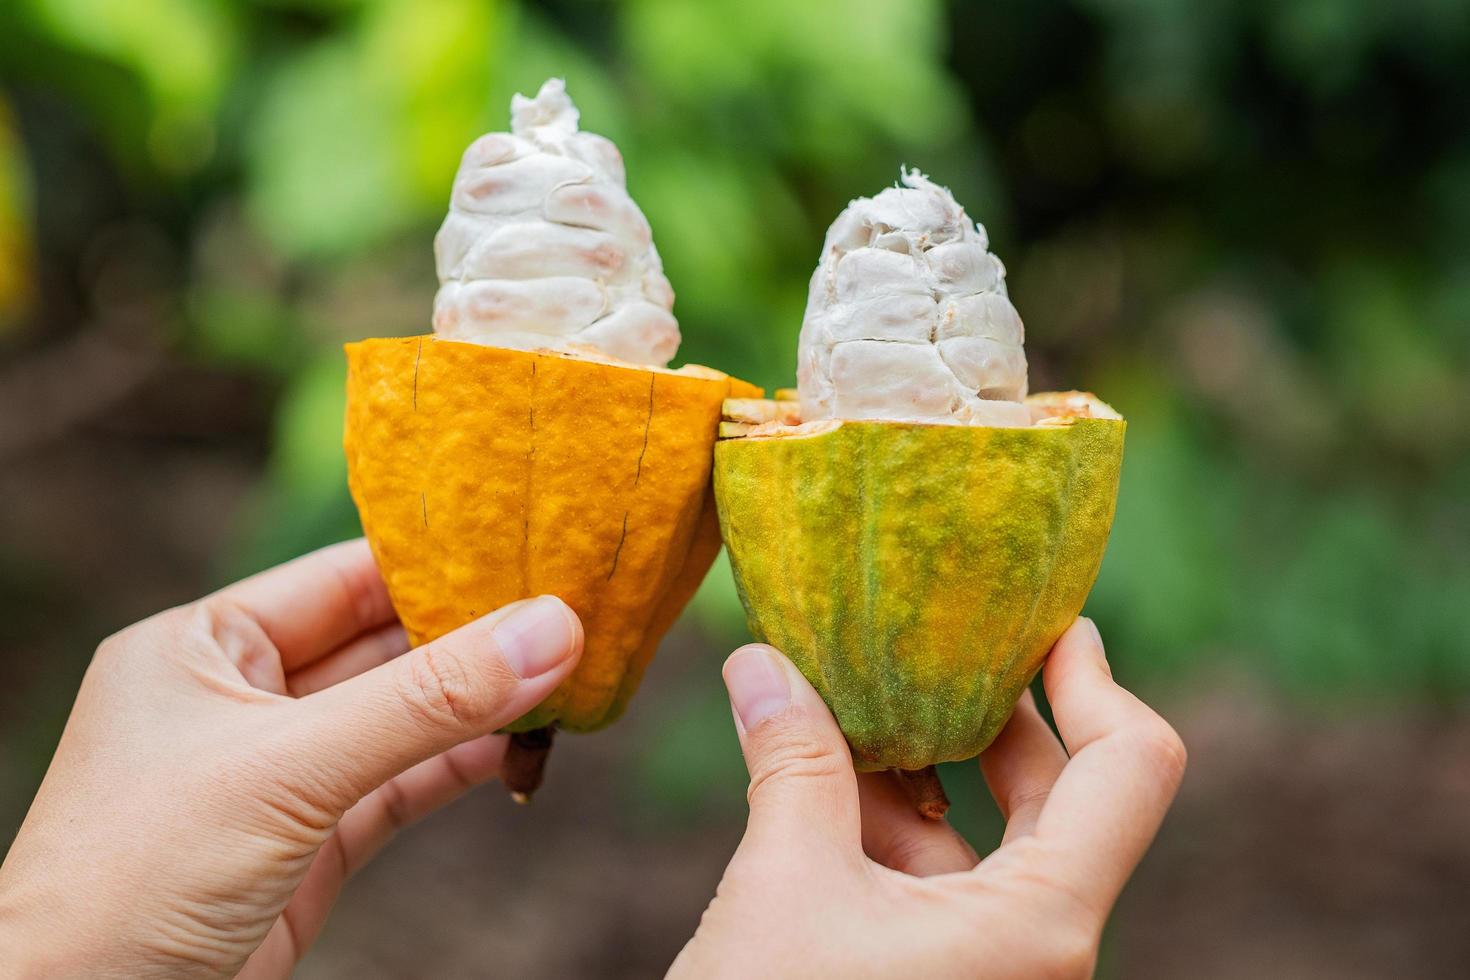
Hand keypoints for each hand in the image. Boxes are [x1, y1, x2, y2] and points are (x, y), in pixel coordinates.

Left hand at [0, 540, 582, 978]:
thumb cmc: (135, 876)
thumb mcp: (289, 768)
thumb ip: (424, 701)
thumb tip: (550, 631)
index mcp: (202, 646)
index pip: (340, 578)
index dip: (435, 563)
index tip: (528, 549)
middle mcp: (239, 699)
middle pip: (380, 646)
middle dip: (469, 634)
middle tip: (568, 612)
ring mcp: (278, 774)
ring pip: (399, 719)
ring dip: (476, 705)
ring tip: (566, 676)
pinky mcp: (309, 843)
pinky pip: (400, 785)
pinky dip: (459, 766)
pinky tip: (520, 746)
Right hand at [671, 618, 1185, 979]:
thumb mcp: (782, 886)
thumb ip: (790, 761)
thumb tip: (762, 660)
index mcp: (1041, 925)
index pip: (1130, 771)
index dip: (1097, 680)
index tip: (1047, 620)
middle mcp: (1041, 949)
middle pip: (1059, 795)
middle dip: (989, 711)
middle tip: (936, 637)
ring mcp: (994, 970)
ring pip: (986, 838)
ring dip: (918, 764)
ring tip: (846, 692)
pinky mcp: (942, 979)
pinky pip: (939, 882)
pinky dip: (888, 822)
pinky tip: (821, 772)